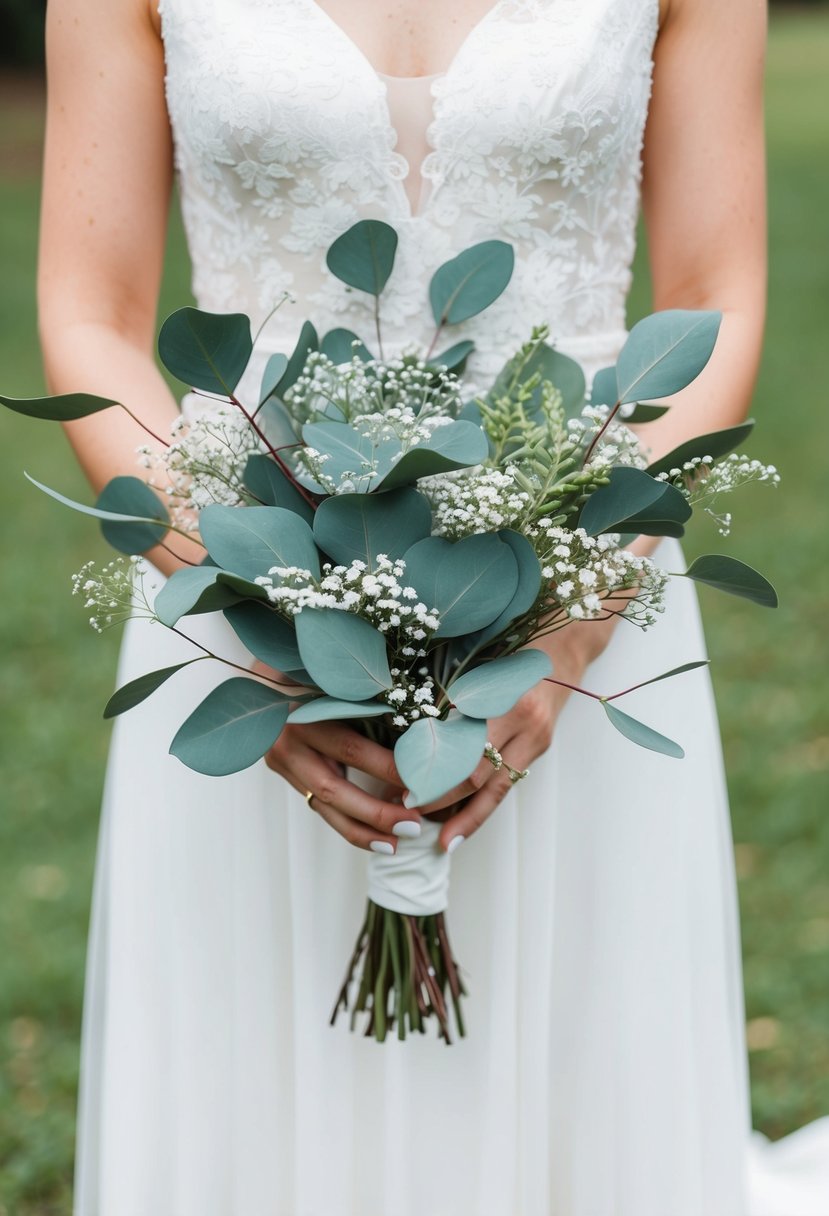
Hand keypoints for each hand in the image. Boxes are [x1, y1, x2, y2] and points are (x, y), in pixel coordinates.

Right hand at [251, 663, 420, 852]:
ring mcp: (280, 759)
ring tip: (397, 844)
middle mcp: (287, 740)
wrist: (262, 671)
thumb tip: (419, 730)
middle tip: (414, 825)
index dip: (388, 769)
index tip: (424, 783)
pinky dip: (348, 822)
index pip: (351, 748)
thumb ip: (366, 699)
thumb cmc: (313, 667)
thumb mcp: (336, 678)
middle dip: (376, 812)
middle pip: (333, 787)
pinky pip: (317, 804)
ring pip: (323, 805)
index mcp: (302, 711)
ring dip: (362, 829)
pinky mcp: (283, 771)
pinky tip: (375, 837)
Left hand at [421, 620, 619, 851]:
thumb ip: (453, 701)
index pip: (464, 748)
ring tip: (441, 838)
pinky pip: (509, 783)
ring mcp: (537, 738)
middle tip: (408, 809)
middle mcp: (525, 724)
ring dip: (466, 816)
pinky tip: (463, 826)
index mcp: (506, 699)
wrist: (565, 646)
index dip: (433, 772)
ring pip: (497, 789)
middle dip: (443, 798)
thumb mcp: (481, 667)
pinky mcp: (541, 746)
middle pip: (479, 774)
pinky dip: (484, 806)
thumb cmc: (514, 648)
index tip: (402, 785)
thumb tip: (411, 739)